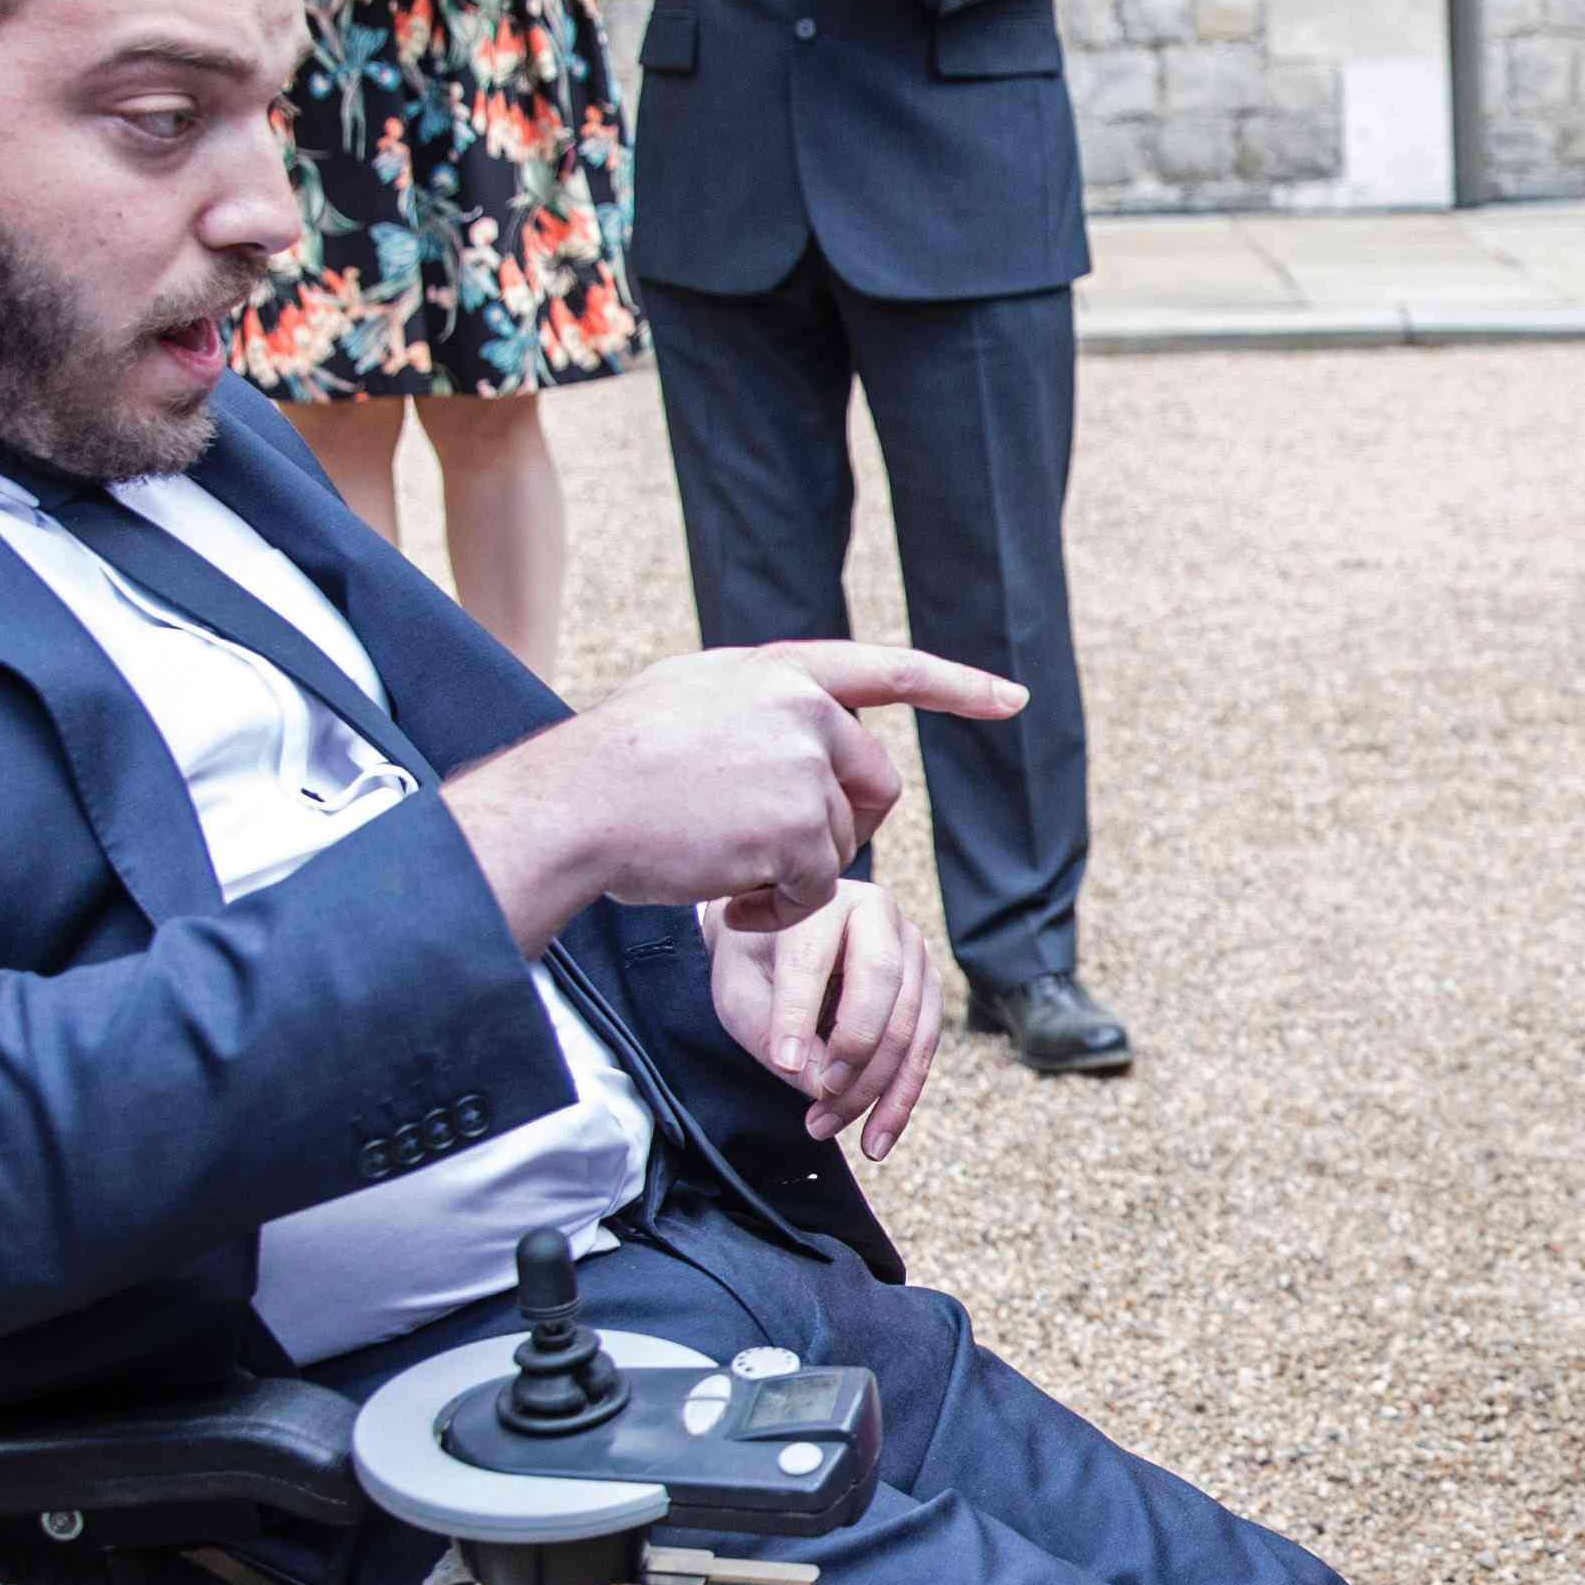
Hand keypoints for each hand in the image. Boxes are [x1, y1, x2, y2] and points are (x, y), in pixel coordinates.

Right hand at [446, 638, 1025, 948]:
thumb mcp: (688, 698)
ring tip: (727, 873)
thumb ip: (757, 703)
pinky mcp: (799, 826)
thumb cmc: (609, 768)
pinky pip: (819, 891)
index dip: (956, 686)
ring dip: (795, 876)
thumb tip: (808, 716)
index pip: (887, 670)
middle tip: (781, 862)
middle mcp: (802, 706)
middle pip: (876, 784)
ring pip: (843, 843)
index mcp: (778, 671)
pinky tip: (733, 906)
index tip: (1013, 699)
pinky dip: (782, 914)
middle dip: (845, 832)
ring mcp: (804, 763)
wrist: (572, 807)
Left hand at [719, 880, 947, 1162]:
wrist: (780, 938)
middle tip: (819, 1096)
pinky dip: (900, 1099)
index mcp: (821, 899)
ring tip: (826, 1128)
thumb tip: (817, 1086)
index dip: (798, 1013)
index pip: (813, 958)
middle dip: (854, 1050)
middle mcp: (878, 913)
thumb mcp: (737, 990)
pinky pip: (924, 1049)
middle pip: (882, 984)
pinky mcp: (927, 988)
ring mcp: (913, 949)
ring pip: (908, 1026)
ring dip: (873, 1089)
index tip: (781, 1065)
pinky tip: (876, 1138)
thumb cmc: (753, 961)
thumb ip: (766, 1031)